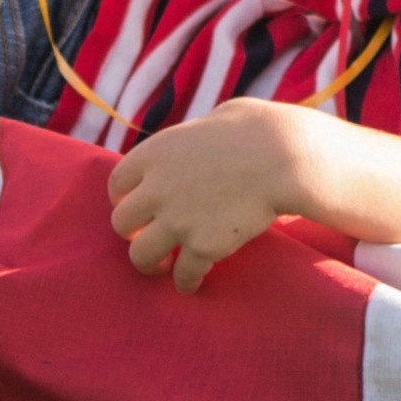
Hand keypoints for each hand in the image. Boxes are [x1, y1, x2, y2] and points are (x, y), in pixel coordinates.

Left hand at [108, 99, 303, 292]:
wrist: (283, 156)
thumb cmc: (256, 129)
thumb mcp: (213, 119)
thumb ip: (193, 137)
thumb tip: (197, 140)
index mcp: (156, 152)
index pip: (117, 183)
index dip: (124, 199)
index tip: (137, 209)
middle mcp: (157, 187)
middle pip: (121, 223)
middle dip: (133, 233)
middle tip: (150, 237)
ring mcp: (176, 219)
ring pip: (140, 257)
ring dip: (151, 264)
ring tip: (166, 266)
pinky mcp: (201, 246)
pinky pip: (182, 276)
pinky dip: (187, 281)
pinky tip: (193, 281)